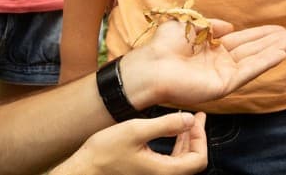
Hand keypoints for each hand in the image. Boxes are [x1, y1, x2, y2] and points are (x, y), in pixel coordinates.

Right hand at [54, 112, 207, 174]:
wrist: (84, 170)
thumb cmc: (105, 151)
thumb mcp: (136, 130)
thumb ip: (166, 124)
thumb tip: (190, 119)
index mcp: (164, 171)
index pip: (199, 159)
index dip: (201, 138)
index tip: (194, 118)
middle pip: (192, 161)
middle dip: (196, 137)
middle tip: (195, 116)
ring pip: (182, 161)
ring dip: (186, 140)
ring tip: (186, 121)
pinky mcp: (147, 174)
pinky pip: (170, 162)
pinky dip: (175, 146)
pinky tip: (170, 132)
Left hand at [120, 19, 285, 107]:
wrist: (150, 66)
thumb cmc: (163, 46)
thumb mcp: (189, 25)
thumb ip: (211, 24)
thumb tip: (230, 26)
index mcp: (213, 48)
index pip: (244, 40)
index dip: (263, 34)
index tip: (281, 28)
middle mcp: (221, 62)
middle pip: (255, 49)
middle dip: (276, 41)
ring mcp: (223, 74)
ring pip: (256, 60)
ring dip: (276, 50)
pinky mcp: (223, 85)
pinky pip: (248, 72)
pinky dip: (265, 62)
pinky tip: (280, 53)